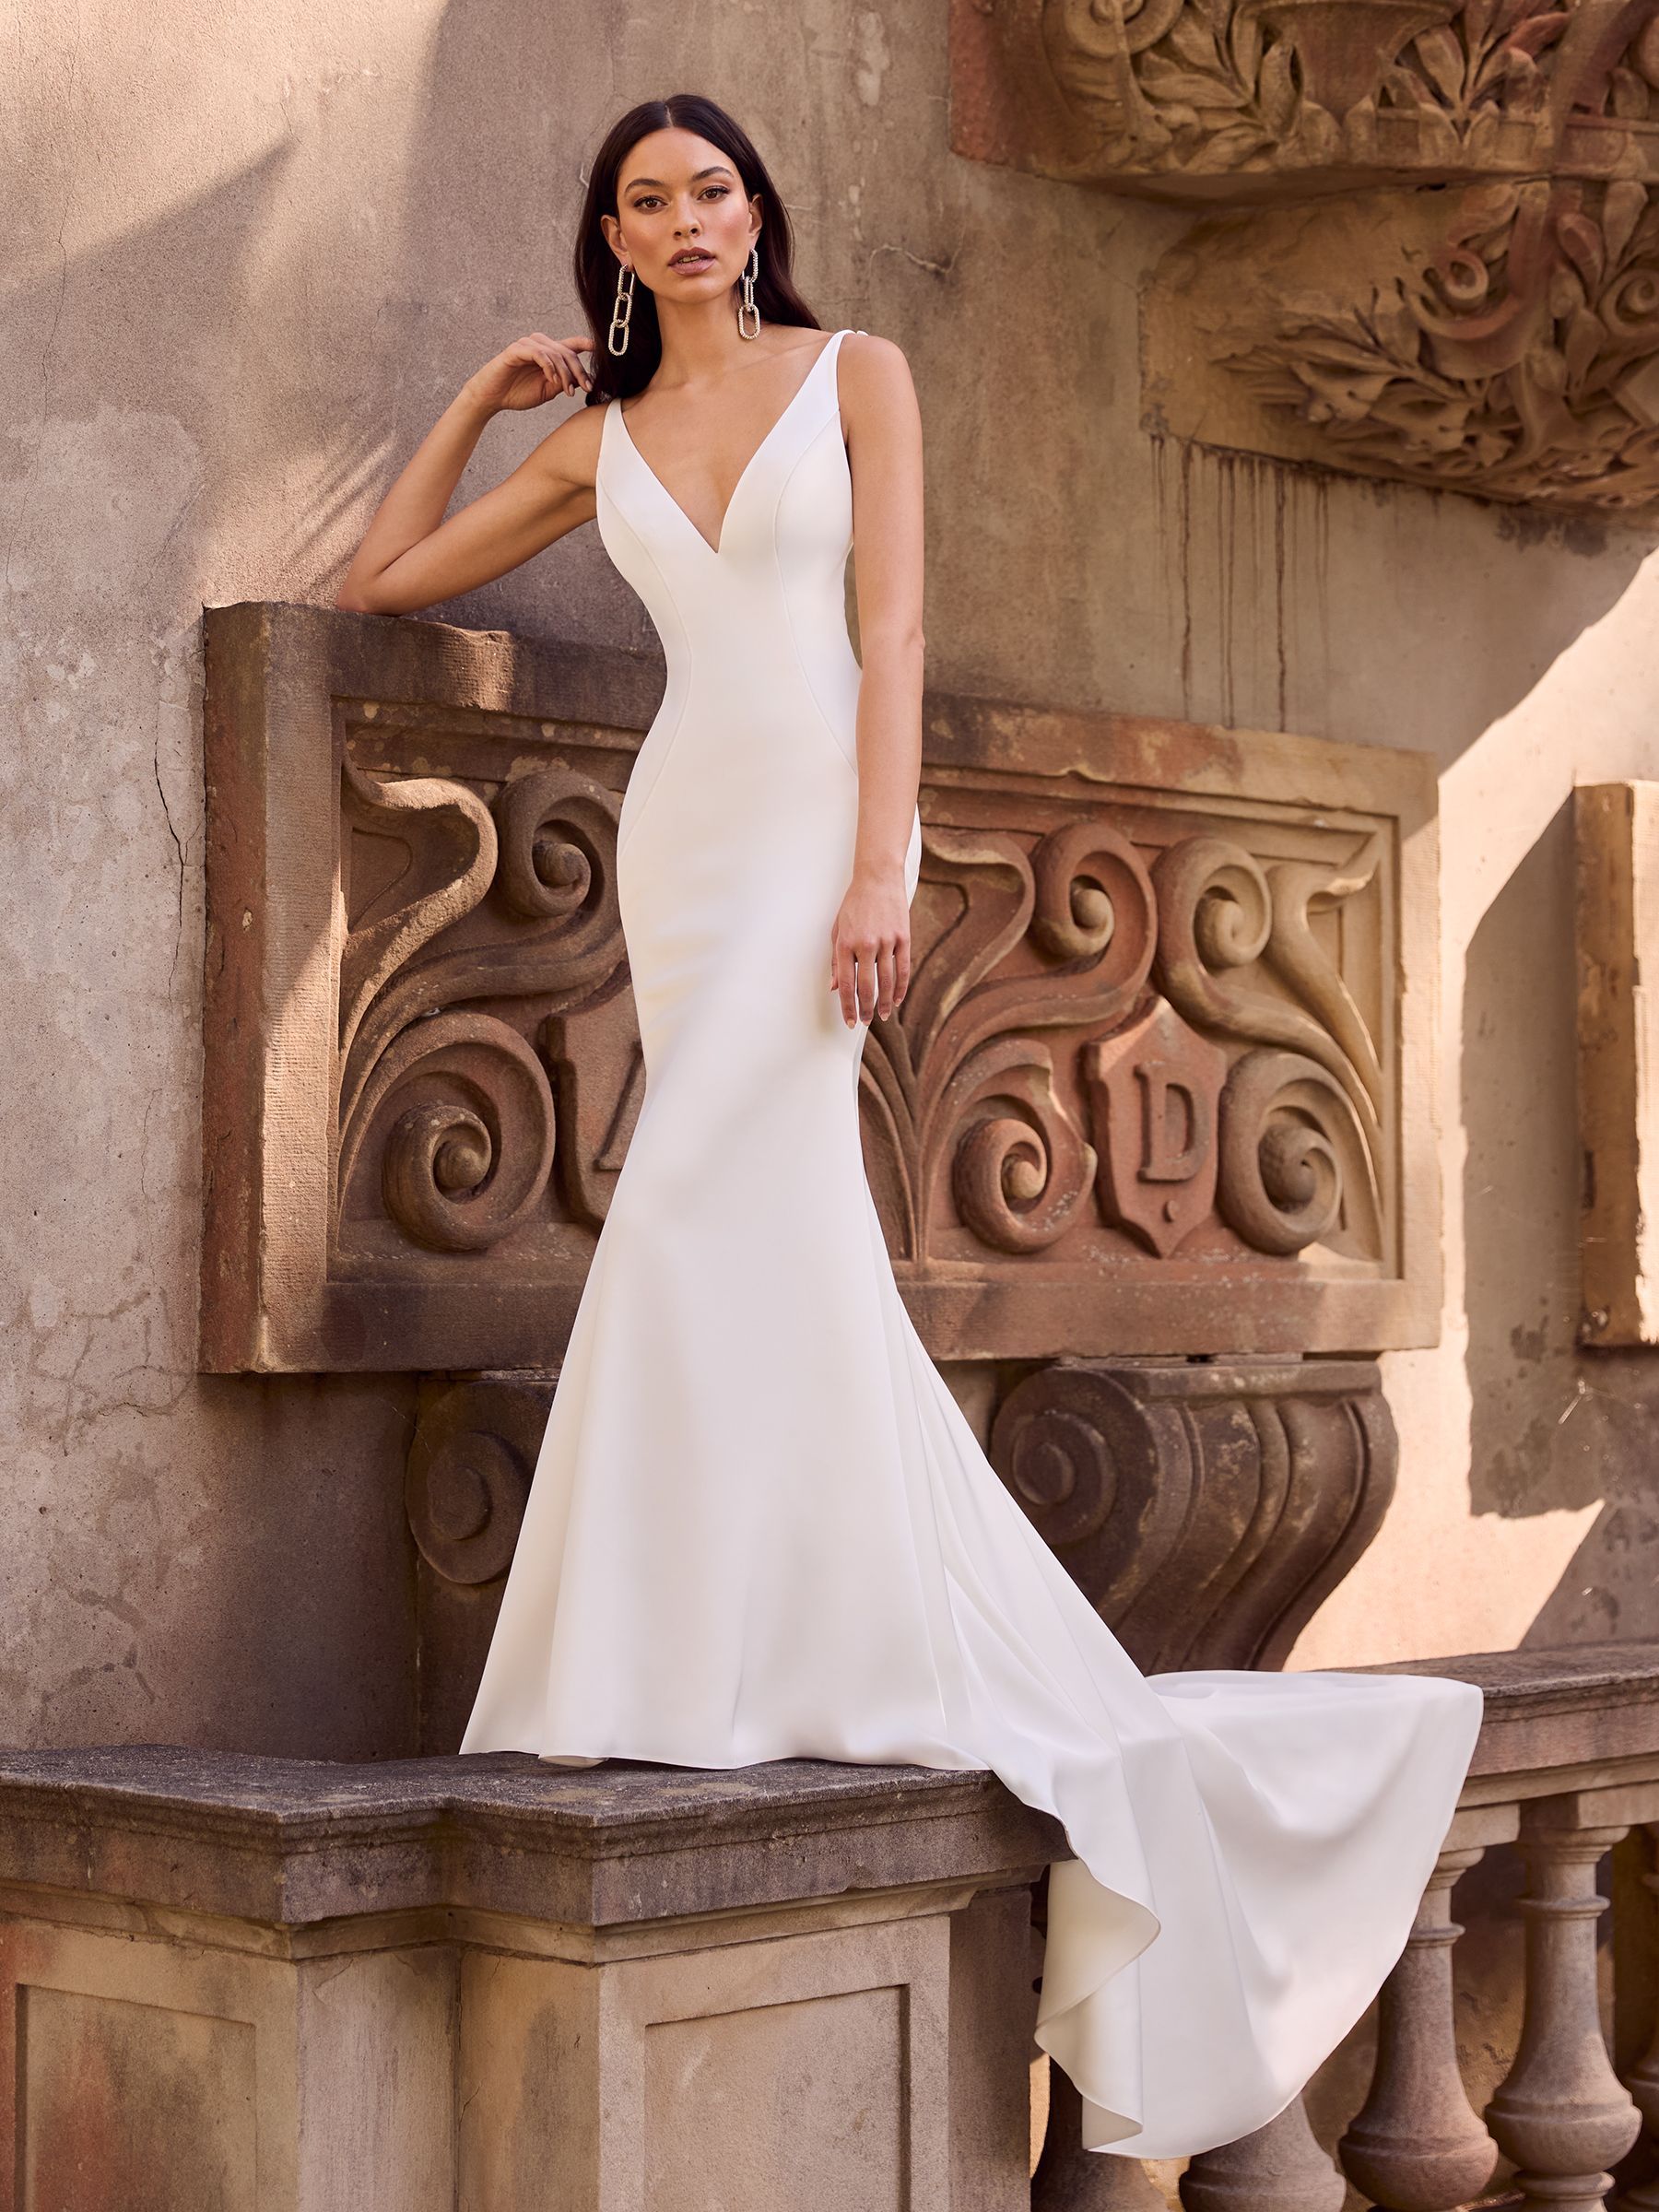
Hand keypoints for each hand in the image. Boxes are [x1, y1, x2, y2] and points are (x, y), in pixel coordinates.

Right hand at [463, 332, 593, 414]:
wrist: (492, 397)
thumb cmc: (518, 393)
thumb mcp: (547, 391)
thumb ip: (563, 383)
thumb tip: (583, 381)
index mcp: (549, 354)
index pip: (571, 345)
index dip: (586, 344)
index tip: (600, 350)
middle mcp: (540, 345)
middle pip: (568, 352)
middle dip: (579, 371)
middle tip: (586, 388)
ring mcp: (528, 345)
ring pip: (555, 353)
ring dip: (565, 372)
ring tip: (567, 391)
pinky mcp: (517, 350)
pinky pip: (539, 353)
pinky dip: (549, 366)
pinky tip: (553, 379)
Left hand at [829, 866, 911, 1028]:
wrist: (878, 878)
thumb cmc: (854, 904)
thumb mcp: (837, 929)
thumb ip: (836, 960)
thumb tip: (835, 987)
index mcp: (845, 944)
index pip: (846, 984)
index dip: (847, 1006)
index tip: (849, 1021)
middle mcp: (865, 944)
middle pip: (866, 987)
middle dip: (866, 1009)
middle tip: (866, 1022)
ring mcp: (886, 941)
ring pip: (887, 981)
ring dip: (885, 1002)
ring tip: (884, 1015)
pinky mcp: (903, 937)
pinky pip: (903, 968)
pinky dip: (901, 987)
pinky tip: (898, 998)